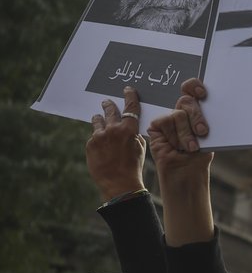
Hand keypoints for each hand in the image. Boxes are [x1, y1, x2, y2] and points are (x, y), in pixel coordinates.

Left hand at [87, 87, 146, 201]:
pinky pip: (94, 135)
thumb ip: (134, 134)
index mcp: (129, 129)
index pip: (131, 107)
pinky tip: (100, 142)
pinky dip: (98, 136)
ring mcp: (99, 136)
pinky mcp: (90, 144)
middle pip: (110, 110)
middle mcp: (113, 129)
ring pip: (98, 121)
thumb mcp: (140, 147)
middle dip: (109, 105)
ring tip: (99, 117)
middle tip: (106, 101)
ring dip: (100, 118)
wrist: (118, 183)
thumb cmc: (133, 166)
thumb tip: (128, 127)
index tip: (128, 90)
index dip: (130, 96)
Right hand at [147, 77, 211, 182]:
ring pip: (177, 114)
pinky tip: (175, 146)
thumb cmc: (199, 158)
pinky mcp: (156, 127)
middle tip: (202, 132)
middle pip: (186, 100)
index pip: (192, 89)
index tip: (202, 93)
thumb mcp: (208, 137)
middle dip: (196, 116)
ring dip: (186, 133)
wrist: (186, 176)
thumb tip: (204, 103)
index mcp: (196, 111)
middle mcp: (182, 113)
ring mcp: (168, 120)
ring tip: (190, 147)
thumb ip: (203, 119)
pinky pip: (164, 122)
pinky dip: (173, 136)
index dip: (194, 86)